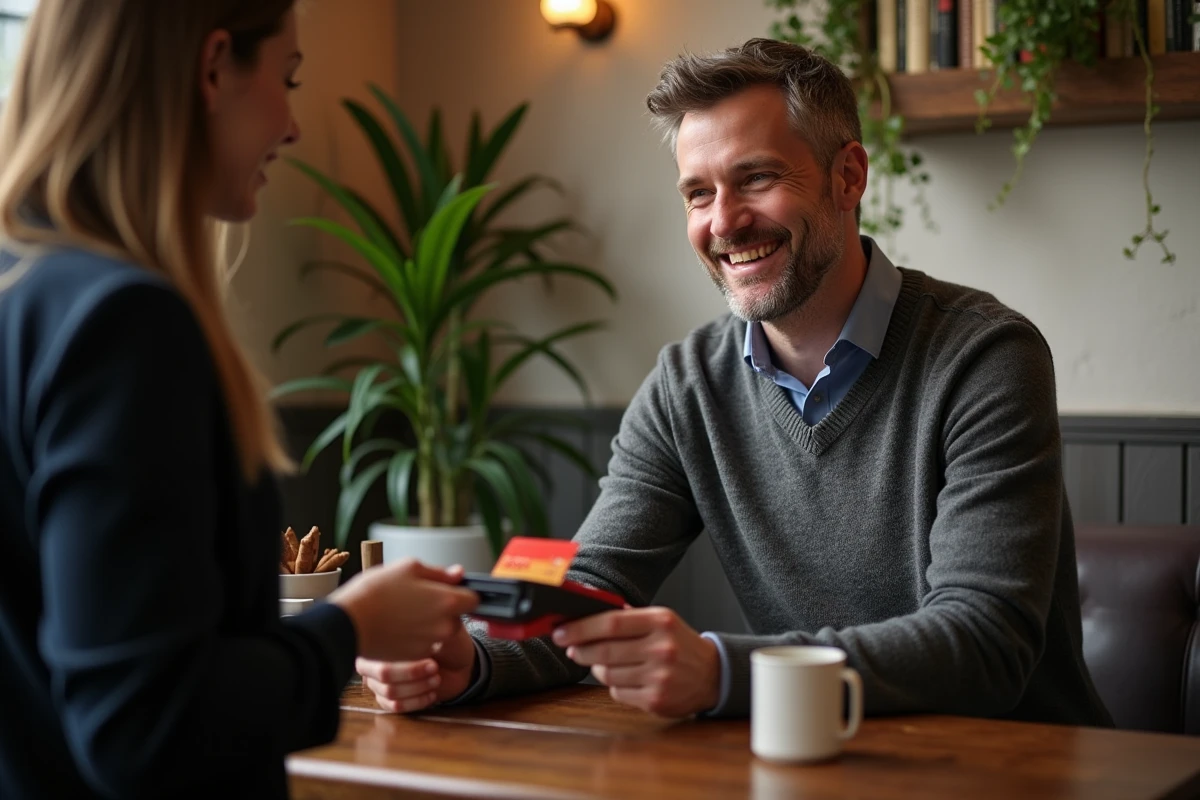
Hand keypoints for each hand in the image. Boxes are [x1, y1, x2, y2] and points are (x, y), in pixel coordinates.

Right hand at [329, 559, 476, 661]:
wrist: (348, 623)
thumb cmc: (376, 591)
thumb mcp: (409, 568)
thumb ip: (439, 572)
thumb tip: (459, 573)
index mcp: (447, 602)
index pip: (474, 598)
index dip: (461, 592)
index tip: (448, 589)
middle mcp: (444, 627)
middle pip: (456, 616)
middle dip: (444, 609)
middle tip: (419, 599)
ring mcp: (430, 645)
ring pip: (439, 632)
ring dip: (429, 624)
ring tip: (405, 613)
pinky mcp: (415, 658)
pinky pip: (424, 646)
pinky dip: (416, 638)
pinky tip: (398, 628)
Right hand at [356, 620, 478, 713]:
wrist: (458, 662)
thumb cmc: (447, 639)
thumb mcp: (443, 624)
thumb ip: (430, 624)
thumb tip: (425, 627)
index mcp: (382, 636)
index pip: (383, 648)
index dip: (408, 654)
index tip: (432, 649)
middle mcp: (374, 659)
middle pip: (383, 673)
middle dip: (413, 672)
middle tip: (434, 666)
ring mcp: (378, 681)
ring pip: (390, 692)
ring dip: (418, 687)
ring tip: (436, 678)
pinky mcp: (388, 700)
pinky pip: (395, 707)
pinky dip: (417, 701)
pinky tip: (432, 692)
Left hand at [552, 607, 719, 717]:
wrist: (712, 675)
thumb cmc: (680, 644)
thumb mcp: (662, 621)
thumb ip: (629, 617)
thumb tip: (587, 614)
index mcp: (661, 621)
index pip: (610, 623)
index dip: (580, 628)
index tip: (561, 632)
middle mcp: (661, 648)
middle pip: (605, 650)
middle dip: (581, 650)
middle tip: (571, 649)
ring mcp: (659, 677)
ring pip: (608, 673)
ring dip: (598, 668)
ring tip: (604, 663)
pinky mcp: (656, 700)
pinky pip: (618, 692)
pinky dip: (614, 685)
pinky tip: (625, 677)